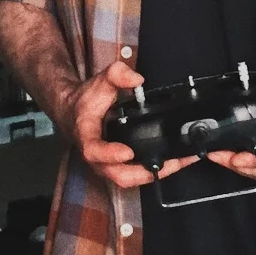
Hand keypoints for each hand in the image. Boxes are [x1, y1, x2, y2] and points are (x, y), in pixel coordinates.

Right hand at [58, 57, 190, 189]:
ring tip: (179, 161)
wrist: (76, 112)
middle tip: (171, 162)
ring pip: (131, 179)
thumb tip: (137, 80)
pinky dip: (156, 170)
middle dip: (146, 172)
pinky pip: (137, 175)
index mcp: (87, 138)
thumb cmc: (85, 101)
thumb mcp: (99, 82)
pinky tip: (174, 161)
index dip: (111, 155)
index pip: (95, 151)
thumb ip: (116, 74)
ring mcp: (108, 166)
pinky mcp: (119, 167)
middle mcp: (97, 158)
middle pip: (119, 176)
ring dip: (156, 173)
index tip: (128, 152)